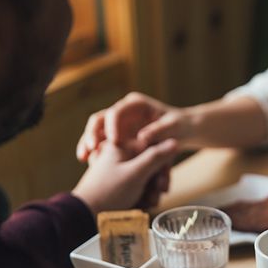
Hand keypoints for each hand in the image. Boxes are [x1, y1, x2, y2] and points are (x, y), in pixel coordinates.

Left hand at [72, 139, 177, 214]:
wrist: (85, 215)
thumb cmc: (108, 192)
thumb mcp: (136, 173)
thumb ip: (156, 157)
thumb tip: (174, 141)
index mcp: (122, 146)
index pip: (153, 148)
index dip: (162, 165)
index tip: (162, 181)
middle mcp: (121, 156)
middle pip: (151, 165)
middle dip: (156, 182)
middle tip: (156, 195)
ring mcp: (119, 171)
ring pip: (146, 178)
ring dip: (151, 192)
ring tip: (146, 203)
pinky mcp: (119, 184)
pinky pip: (138, 187)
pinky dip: (142, 197)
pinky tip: (141, 205)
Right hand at [76, 92, 192, 161]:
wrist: (183, 131)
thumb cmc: (180, 126)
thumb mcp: (173, 127)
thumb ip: (159, 131)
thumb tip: (142, 138)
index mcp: (136, 104)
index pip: (117, 111)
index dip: (112, 125)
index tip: (114, 141)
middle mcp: (124, 111)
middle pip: (100, 119)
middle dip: (92, 133)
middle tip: (91, 149)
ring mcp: (119, 123)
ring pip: (97, 131)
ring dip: (88, 143)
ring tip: (84, 158)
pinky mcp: (118, 135)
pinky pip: (101, 142)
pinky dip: (94, 151)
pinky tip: (89, 162)